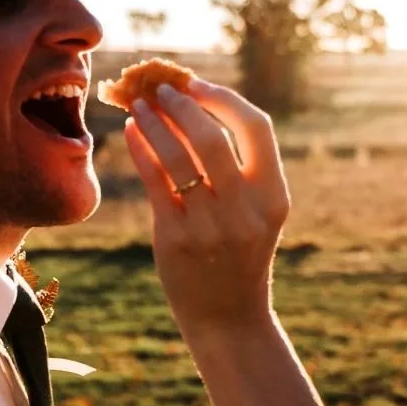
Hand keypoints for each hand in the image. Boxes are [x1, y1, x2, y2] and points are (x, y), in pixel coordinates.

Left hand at [124, 79, 290, 334]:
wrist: (229, 320)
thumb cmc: (239, 258)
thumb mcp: (257, 215)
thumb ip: (241, 171)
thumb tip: (196, 109)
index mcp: (274, 196)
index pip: (256, 127)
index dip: (224, 99)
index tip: (196, 86)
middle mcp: (246, 209)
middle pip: (213, 135)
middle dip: (182, 105)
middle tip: (160, 90)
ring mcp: (212, 226)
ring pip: (179, 156)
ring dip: (155, 123)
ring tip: (138, 107)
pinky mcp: (178, 239)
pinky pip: (155, 181)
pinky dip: (141, 150)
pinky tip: (132, 135)